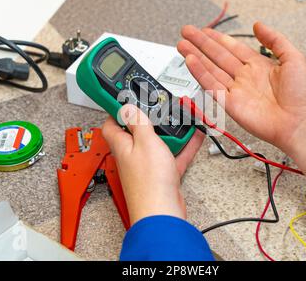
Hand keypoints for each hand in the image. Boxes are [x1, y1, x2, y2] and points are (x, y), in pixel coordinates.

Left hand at [102, 104, 204, 224]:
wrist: (163, 212)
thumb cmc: (149, 183)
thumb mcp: (145, 141)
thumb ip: (138, 122)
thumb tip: (128, 107)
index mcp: (122, 144)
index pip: (111, 122)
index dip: (116, 107)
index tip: (125, 94)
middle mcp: (132, 154)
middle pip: (138, 130)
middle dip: (150, 116)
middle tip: (160, 104)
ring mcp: (148, 165)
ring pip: (158, 142)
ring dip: (170, 129)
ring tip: (180, 115)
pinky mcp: (163, 175)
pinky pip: (174, 155)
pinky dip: (184, 145)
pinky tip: (194, 135)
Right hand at [177, 23, 305, 179]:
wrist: (301, 122)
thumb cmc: (303, 94)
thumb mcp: (293, 57)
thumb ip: (274, 40)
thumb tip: (258, 25)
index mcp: (259, 66)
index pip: (233, 48)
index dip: (218, 38)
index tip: (204, 30)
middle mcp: (245, 77)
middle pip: (218, 56)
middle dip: (201, 44)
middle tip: (187, 32)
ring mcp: (236, 91)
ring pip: (211, 69)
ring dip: (196, 57)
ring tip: (182, 45)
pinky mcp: (230, 104)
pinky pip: (211, 86)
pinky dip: (200, 74)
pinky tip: (191, 62)